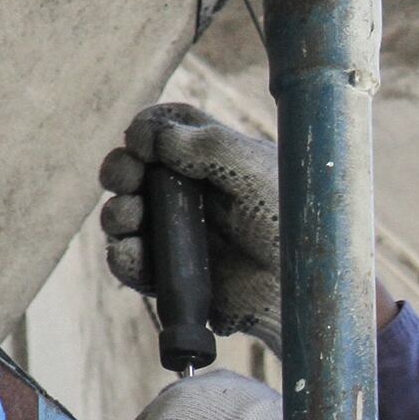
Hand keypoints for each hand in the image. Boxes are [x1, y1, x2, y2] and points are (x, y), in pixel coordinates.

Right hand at [98, 103, 284, 345]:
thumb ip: (210, 145)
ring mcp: (180, 234)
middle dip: (119, 169)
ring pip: (126, 215)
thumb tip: (154, 136)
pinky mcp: (173, 274)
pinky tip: (128, 250)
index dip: (147, 129)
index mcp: (216, 158)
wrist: (302, 290)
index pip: (167, 129)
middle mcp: (193, 193)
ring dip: (116, 212)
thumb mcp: (258, 172)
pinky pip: (133, 264)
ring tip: (128, 217)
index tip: (143, 142)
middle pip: (135, 169)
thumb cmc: (291, 225)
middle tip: (125, 178)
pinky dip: (122, 257)